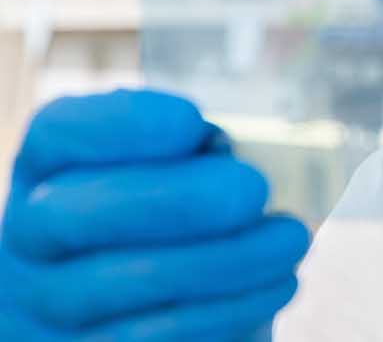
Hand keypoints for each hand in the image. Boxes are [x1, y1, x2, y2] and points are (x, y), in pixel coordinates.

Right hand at [0, 90, 309, 340]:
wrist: (180, 296)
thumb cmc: (191, 210)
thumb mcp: (189, 166)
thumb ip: (198, 153)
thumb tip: (227, 159)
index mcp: (52, 164)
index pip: (59, 132)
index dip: (121, 125)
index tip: (192, 121)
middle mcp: (32, 234)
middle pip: (71, 215)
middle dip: (173, 200)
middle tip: (254, 189)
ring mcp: (45, 305)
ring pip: (116, 289)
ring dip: (221, 263)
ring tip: (290, 242)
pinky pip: (148, 341)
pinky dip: (223, 312)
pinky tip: (275, 286)